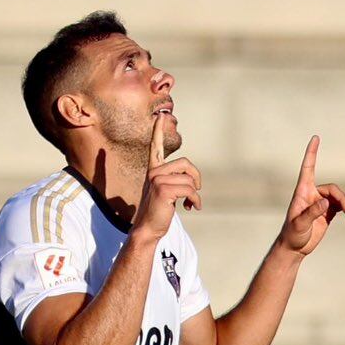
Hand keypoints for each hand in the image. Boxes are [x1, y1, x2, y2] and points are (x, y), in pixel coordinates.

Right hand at [135, 113, 200, 239]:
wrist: (148, 229)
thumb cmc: (158, 211)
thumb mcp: (165, 192)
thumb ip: (174, 181)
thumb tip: (194, 182)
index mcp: (153, 170)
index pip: (156, 147)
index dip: (158, 132)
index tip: (160, 116)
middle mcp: (154, 172)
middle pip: (186, 164)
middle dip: (196, 178)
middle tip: (196, 190)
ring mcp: (157, 180)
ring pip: (190, 180)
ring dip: (195, 194)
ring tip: (190, 203)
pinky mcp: (163, 189)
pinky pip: (190, 190)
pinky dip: (195, 201)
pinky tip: (190, 208)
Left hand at [275, 136, 344, 257]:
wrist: (294, 248)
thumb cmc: (292, 235)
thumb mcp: (300, 224)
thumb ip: (312, 212)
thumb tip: (326, 201)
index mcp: (302, 192)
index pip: (308, 168)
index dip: (311, 153)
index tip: (316, 138)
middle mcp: (312, 194)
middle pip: (333, 190)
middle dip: (344, 200)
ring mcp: (321, 202)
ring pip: (340, 198)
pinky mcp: (328, 212)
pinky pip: (342, 206)